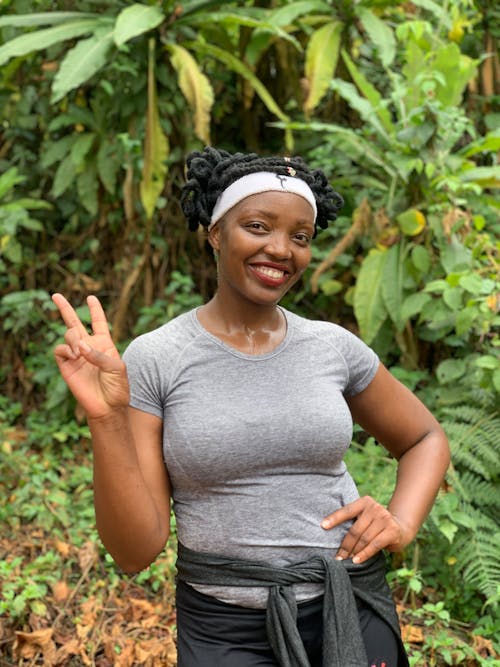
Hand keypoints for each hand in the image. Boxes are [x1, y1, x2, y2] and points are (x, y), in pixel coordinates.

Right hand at [52, 293, 129, 419]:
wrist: (108, 406)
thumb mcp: (116, 367)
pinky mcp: (66, 365)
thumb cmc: (117, 387)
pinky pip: (60, 350)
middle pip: (75, 323)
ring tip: (80, 352)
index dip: (95, 310)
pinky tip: (75, 356)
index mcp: (104, 344)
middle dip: (65, 308)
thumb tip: (80, 348)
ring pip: (68, 334)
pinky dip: (67, 349)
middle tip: (56, 295)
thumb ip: (100, 354)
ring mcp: (77, 355)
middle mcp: (89, 347)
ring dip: (74, 338)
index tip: (91, 297)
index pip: (99, 322)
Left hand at [321, 496, 409, 563]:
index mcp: (365, 502)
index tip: (323, 526)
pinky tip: (356, 560)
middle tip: (337, 556)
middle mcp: (375, 507)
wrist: (400, 527)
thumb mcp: (365, 517)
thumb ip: (353, 520)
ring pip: (364, 539)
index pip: (347, 511)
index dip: (334, 518)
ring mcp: (385, 518)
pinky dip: (364, 554)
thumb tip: (329, 531)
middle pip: (355, 529)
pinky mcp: (392, 531)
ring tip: (345, 560)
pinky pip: (374, 545)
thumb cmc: (375, 524)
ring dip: (353, 551)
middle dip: (345, 545)